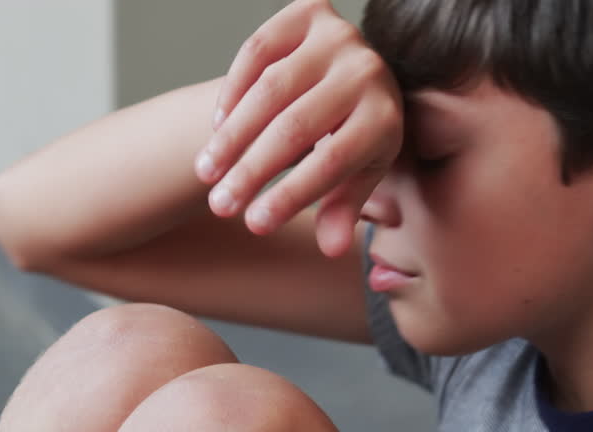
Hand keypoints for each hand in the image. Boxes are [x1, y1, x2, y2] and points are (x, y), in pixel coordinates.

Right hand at [195, 0, 402, 257]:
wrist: (354, 75)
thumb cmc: (353, 137)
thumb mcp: (355, 176)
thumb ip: (341, 210)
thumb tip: (332, 248)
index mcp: (386, 117)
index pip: (332, 162)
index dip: (290, 196)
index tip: (254, 225)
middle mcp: (367, 70)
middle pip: (297, 128)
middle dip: (252, 171)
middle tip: (221, 206)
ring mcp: (337, 36)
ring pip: (270, 90)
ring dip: (232, 136)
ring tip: (206, 173)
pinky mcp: (307, 13)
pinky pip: (256, 51)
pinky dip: (233, 91)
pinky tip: (217, 129)